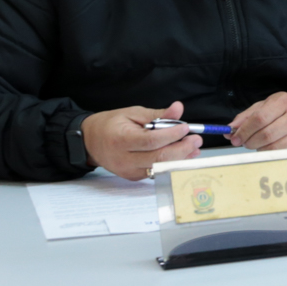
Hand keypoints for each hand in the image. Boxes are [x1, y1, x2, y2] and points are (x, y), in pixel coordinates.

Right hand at [81, 101, 202, 180]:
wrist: (90, 141)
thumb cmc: (111, 124)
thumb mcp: (133, 113)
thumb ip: (157, 114)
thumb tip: (178, 108)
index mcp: (121, 140)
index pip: (151, 141)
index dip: (171, 135)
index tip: (186, 127)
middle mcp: (124, 159)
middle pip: (158, 158)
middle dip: (182, 149)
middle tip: (196, 139)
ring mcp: (128, 171)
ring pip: (160, 168)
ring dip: (180, 158)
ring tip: (194, 147)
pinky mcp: (133, 177)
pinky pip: (156, 172)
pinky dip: (171, 164)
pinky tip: (182, 154)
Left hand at [229, 92, 286, 150]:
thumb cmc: (282, 111)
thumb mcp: (265, 106)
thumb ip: (246, 117)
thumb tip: (229, 130)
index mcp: (284, 102)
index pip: (259, 118)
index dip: (244, 130)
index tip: (234, 138)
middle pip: (266, 135)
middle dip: (250, 142)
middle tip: (245, 143)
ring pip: (273, 147)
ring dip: (260, 149)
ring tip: (258, 144)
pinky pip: (282, 154)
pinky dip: (271, 154)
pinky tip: (270, 147)